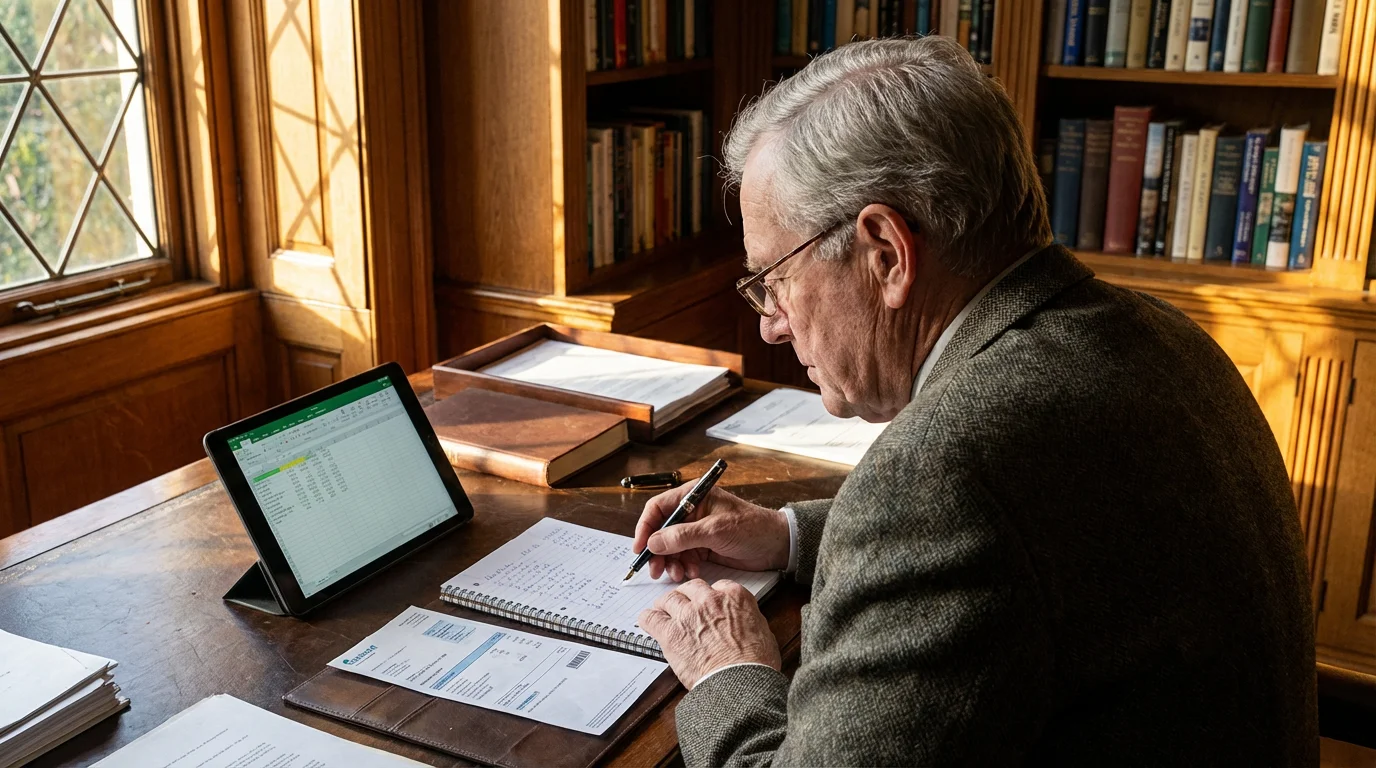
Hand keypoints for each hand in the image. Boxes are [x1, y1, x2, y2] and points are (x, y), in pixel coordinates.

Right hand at [632, 482, 789, 580]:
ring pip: (671, 547)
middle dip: (657, 551)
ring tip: (677, 575)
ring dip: (671, 562)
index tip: (640, 548)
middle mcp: (692, 512)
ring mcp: (697, 530)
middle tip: (655, 570)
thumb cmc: (752, 528)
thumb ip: (683, 536)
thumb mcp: (715, 530)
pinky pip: (684, 557)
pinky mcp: (703, 546)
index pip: (658, 509)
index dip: (645, 528)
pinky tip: (690, 572)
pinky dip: (683, 566)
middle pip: (661, 531)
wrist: (777, 545)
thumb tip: (654, 542)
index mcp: (693, 496)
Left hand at [638, 579, 780, 689]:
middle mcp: (710, 600)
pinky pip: (651, 618)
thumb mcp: (762, 631)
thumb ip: (748, 619)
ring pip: (669, 599)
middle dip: (687, 597)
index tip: (707, 604)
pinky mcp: (671, 633)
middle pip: (691, 588)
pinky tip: (649, 622)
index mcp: (734, 597)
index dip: (710, 596)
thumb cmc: (755, 663)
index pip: (717, 586)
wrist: (741, 682)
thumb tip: (744, 622)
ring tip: (663, 612)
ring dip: (666, 605)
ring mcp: (688, 615)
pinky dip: (648, 619)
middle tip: (684, 607)